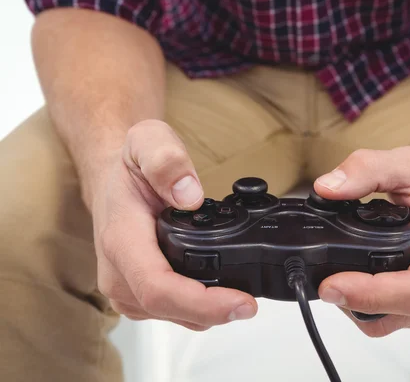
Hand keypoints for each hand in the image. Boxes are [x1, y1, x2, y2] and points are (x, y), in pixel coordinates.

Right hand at [91, 120, 256, 330]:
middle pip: (170, 309)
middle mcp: (118, 272)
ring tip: (239, 295)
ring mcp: (126, 288)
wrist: (111, 180)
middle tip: (251, 303)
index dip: (202, 303)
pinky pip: (171, 312)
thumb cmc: (129, 166)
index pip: (158, 287)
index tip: (240, 303)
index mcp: (122, 239)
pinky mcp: (136, 295)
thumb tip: (189, 195)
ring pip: (173, 316)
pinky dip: (198, 307)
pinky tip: (217, 291)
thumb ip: (167, 161)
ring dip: (208, 312)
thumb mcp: (148, 141)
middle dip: (215, 312)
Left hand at [314, 147, 409, 336]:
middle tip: (324, 280)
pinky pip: (402, 322)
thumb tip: (326, 188)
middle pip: (401, 314)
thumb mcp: (408, 161)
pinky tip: (364, 282)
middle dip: (355, 302)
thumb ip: (366, 169)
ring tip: (342, 278)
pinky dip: (375, 309)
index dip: (370, 295)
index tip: (333, 285)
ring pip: (396, 323)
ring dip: (362, 308)